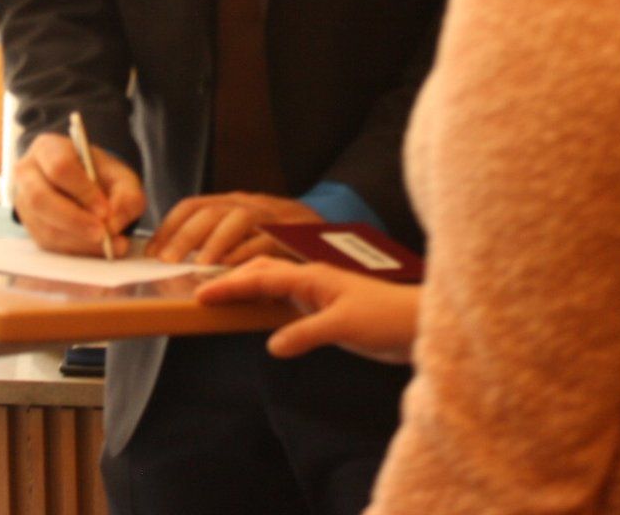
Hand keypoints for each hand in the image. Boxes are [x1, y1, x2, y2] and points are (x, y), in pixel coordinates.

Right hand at [12, 132, 145, 257]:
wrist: (84, 184)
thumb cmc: (100, 176)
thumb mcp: (121, 177)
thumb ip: (126, 196)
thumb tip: (113, 223)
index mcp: (48, 148)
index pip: (59, 167)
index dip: (81, 191)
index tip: (104, 210)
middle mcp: (27, 174)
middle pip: (41, 199)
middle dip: (75, 221)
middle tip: (103, 234)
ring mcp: (23, 202)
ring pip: (43, 226)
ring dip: (78, 241)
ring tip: (108, 245)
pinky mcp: (29, 227)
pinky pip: (47, 244)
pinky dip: (75, 251)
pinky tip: (97, 250)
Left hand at [144, 193, 323, 266]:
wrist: (328, 233)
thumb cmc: (276, 239)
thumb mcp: (242, 234)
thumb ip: (214, 241)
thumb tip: (173, 259)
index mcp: (231, 203)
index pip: (192, 206)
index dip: (169, 227)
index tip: (152, 252)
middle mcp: (248, 203)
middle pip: (211, 211)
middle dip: (185, 236)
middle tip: (167, 261)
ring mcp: (271, 215)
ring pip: (238, 219)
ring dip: (216, 241)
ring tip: (200, 265)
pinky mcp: (292, 232)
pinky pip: (268, 238)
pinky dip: (249, 251)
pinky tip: (234, 267)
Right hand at [195, 259, 419, 363]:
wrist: (419, 323)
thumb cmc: (386, 319)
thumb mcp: (343, 326)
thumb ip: (305, 333)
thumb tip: (272, 346)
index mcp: (312, 277)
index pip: (261, 278)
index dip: (230, 286)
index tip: (201, 294)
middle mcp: (312, 280)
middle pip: (263, 273)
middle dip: (232, 280)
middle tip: (202, 293)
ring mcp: (320, 294)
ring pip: (274, 285)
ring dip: (248, 288)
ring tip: (223, 298)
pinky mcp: (328, 311)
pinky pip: (287, 302)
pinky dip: (267, 304)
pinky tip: (261, 315)